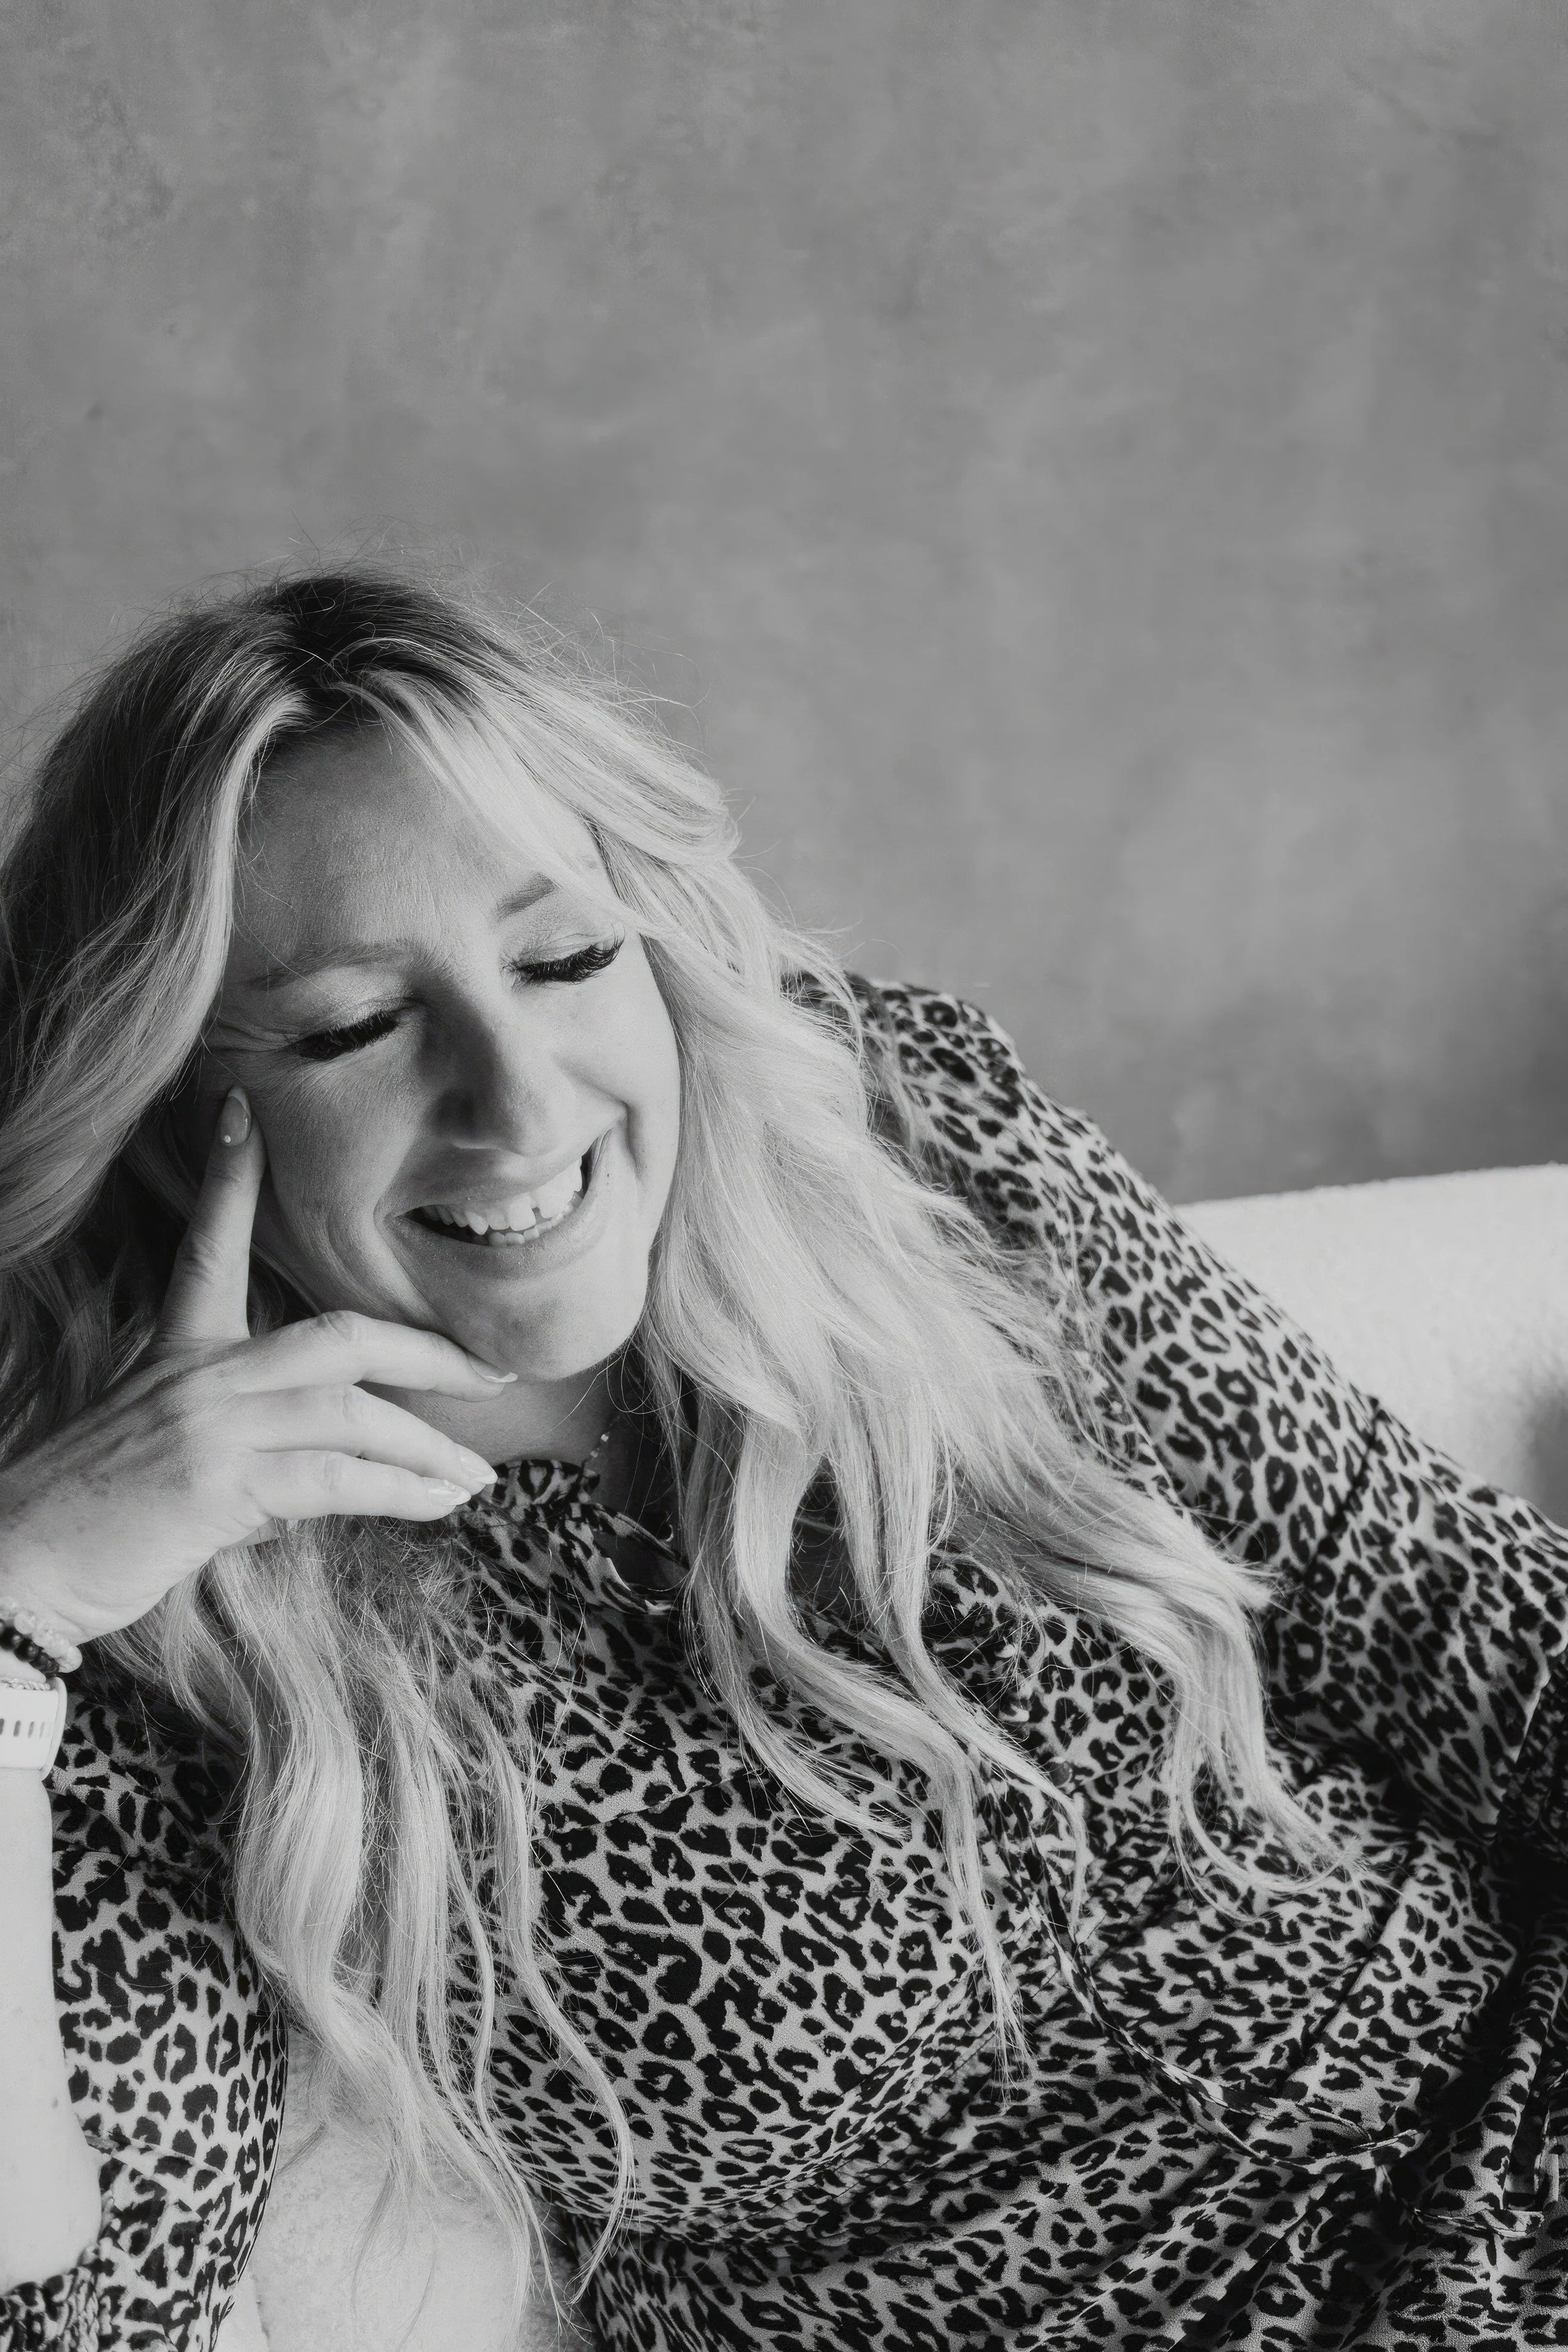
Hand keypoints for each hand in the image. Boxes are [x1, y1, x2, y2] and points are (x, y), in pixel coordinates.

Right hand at [0, 1087, 509, 1643]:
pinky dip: (401, 1491)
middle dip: (428, 1353)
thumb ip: (245, 1457)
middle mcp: (197, 1376)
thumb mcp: (169, 1464)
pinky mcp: (216, 1484)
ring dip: (429, 1447)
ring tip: (478, 1476)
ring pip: (353, 1412)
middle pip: (341, 1336)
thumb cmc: (91, 1523)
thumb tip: (307, 1488)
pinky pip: (338, 1479)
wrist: (16, 1568)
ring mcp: (209, 1424)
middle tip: (493, 1371)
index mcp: (176, 1355)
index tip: (244, 1110)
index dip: (230, 1179)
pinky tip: (441, 1504)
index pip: (208, 1248)